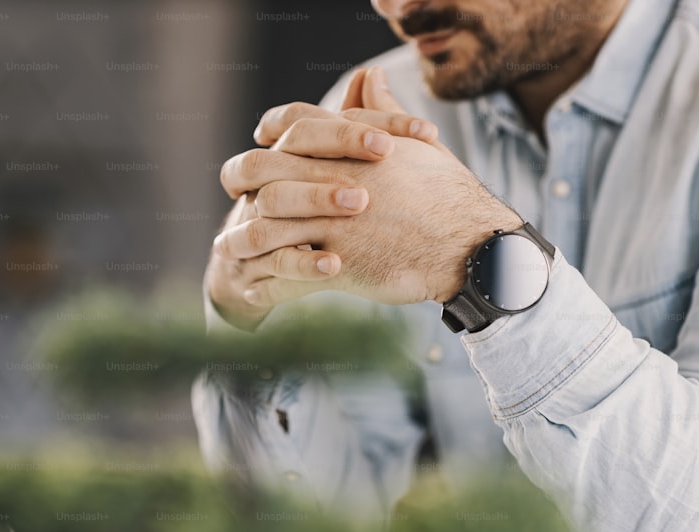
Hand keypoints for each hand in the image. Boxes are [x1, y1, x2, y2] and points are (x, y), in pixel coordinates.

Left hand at [214, 71, 522, 308]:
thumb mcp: (416, 146)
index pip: (296, 122)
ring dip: (242, 238)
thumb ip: (382, 112)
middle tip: (234, 194)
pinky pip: (286, 272)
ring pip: (265, 226)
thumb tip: (367, 76)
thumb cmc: (449, 196)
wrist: (470, 245)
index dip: (273, 127)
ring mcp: (331, 223)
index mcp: (352, 146)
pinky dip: (266, 282)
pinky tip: (255, 288)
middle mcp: (333, 179)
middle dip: (242, 182)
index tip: (262, 138)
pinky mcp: (337, 263)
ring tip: (228, 249)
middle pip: (265, 172)